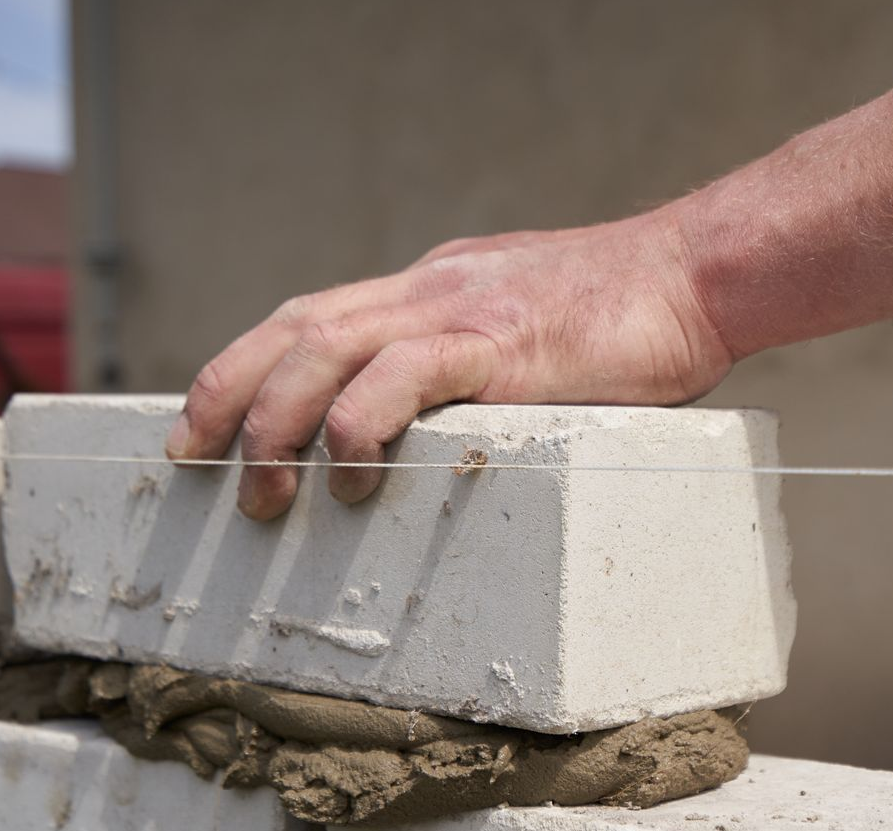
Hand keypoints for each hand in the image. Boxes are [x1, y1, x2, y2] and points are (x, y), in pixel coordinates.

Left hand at [164, 208, 730, 519]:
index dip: (248, 366)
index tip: (207, 422)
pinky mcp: (496, 344)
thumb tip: (450, 423)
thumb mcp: (531, 335)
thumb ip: (481, 366)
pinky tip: (352, 474)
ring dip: (276, 424)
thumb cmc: (632, 318)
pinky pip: (400, 377)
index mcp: (433, 290)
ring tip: (263, 493)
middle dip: (229, 394)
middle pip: (294, 328)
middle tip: (194, 460)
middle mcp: (428, 291)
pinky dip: (358, 425)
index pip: (314, 319)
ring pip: (325, 350)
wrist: (699, 276)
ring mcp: (458, 312)